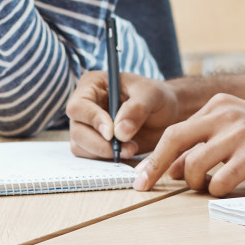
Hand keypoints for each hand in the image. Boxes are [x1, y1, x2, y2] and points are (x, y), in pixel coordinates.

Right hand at [65, 69, 180, 161]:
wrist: (167, 115)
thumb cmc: (158, 97)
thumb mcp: (152, 95)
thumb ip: (136, 109)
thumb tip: (119, 132)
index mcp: (93, 85)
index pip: (78, 106)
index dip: (92, 121)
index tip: (112, 133)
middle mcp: (85, 106)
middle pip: (77, 130)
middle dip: (100, 143)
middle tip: (127, 148)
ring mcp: (87, 126)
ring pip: (81, 147)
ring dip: (105, 153)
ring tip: (132, 148)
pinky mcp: (94, 144)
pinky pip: (91, 157)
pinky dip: (107, 160)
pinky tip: (127, 153)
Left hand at [133, 93, 244, 195]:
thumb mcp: (237, 128)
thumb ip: (206, 142)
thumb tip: (171, 168)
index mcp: (219, 105)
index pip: (176, 130)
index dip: (156, 155)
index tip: (143, 174)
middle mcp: (226, 115)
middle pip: (174, 140)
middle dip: (153, 166)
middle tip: (142, 185)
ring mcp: (238, 135)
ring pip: (193, 165)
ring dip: (193, 182)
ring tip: (205, 185)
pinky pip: (218, 182)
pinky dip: (216, 191)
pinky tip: (226, 188)